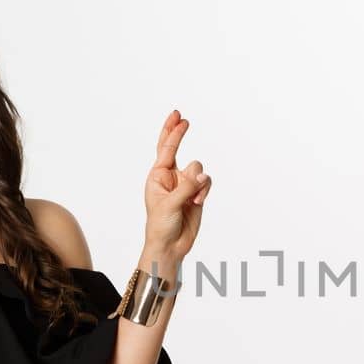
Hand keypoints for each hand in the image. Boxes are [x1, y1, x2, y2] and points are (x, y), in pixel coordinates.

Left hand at [143, 109, 210, 257]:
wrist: (171, 245)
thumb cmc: (161, 225)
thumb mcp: (170, 204)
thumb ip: (187, 187)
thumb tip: (202, 174)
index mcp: (157, 176)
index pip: (165, 149)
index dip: (172, 132)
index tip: (179, 118)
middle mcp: (171, 177)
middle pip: (176, 149)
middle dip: (178, 134)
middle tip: (181, 118)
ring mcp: (185, 184)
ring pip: (198, 169)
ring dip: (198, 183)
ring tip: (193, 199)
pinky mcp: (197, 193)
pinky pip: (206, 182)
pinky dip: (204, 191)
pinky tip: (198, 202)